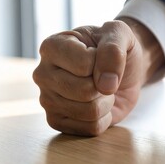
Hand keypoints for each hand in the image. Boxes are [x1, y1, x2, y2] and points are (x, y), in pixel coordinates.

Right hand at [33, 19, 164, 135]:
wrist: (121, 70)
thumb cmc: (115, 49)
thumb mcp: (119, 34)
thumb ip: (113, 50)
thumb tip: (105, 86)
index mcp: (52, 47)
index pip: (84, 65)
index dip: (104, 63)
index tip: (100, 56)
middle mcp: (43, 74)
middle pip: (85, 91)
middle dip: (105, 85)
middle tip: (102, 77)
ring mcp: (48, 100)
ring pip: (89, 112)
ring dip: (106, 102)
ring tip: (101, 90)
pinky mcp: (57, 121)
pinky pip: (90, 128)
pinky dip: (104, 118)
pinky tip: (97, 104)